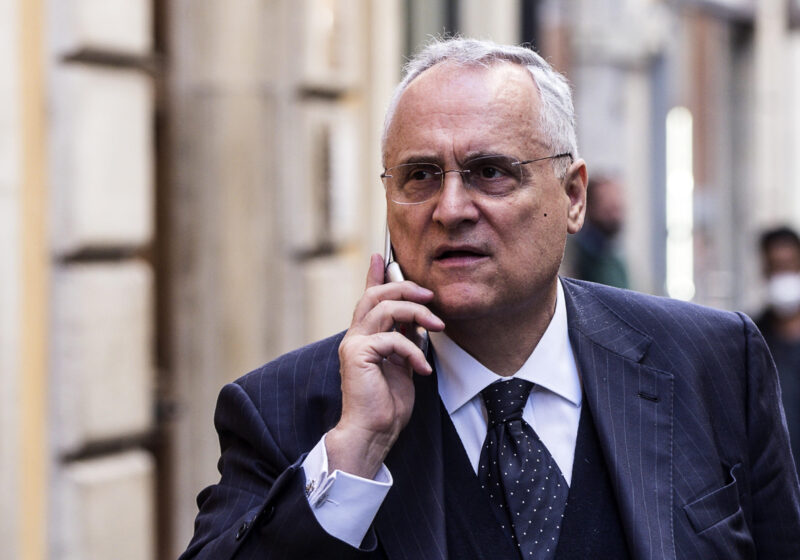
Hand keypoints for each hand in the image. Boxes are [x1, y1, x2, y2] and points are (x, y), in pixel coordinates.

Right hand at [326, 254, 444, 478]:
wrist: (373, 432)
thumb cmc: (387, 404)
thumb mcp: (402, 364)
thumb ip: (405, 340)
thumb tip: (418, 321)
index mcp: (364, 336)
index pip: (369, 297)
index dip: (375, 275)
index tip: (382, 256)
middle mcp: (355, 336)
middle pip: (376, 294)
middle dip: (405, 287)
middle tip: (430, 294)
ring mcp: (354, 343)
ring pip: (385, 308)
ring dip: (416, 312)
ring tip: (438, 325)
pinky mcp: (357, 354)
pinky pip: (392, 339)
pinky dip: (413, 350)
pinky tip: (423, 368)